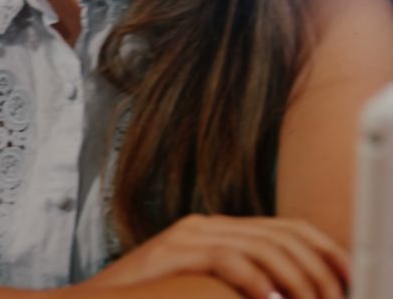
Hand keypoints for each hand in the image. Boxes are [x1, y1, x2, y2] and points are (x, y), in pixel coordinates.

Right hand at [83, 214, 349, 298]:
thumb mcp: (203, 287)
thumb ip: (238, 281)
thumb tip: (284, 296)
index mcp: (216, 231)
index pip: (285, 228)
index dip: (324, 250)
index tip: (346, 278)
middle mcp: (205, 226)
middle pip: (280, 233)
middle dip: (318, 267)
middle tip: (334, 297)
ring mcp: (187, 236)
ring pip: (261, 245)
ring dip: (295, 278)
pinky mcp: (172, 252)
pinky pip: (225, 259)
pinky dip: (254, 281)